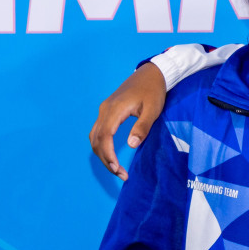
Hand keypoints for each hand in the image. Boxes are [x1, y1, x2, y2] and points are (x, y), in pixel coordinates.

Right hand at [90, 63, 167, 180]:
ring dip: (103, 155)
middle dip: (106, 159)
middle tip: (121, 175)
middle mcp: (105, 110)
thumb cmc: (153, 91)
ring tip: (117, 169)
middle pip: (97, 140)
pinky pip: (98, 132)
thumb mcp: (152, 110)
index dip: (108, 154)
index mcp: (115, 109)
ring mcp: (104, 111)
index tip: (118, 169)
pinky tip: (111, 156)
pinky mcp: (107, 112)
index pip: (105, 136)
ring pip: (95, 137)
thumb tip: (131, 145)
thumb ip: (142, 127)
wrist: (150, 74)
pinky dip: (102, 146)